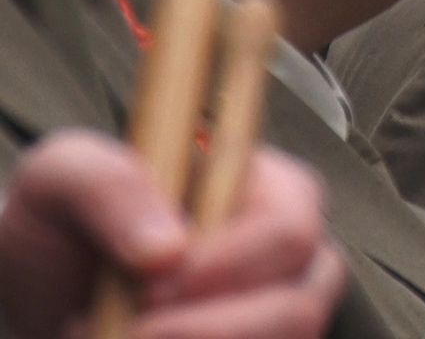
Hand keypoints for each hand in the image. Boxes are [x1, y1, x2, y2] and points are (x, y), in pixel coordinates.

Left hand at [0, 130, 345, 338]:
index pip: (290, 229)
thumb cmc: (61, 224)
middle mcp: (289, 245)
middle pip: (303, 301)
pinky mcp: (264, 337)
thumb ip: (106, 184)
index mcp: (261, 183)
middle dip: (211, 328)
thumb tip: (167, 250)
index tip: (150, 290)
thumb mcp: (59, 178)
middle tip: (130, 331)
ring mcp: (283, 303)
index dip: (228, 269)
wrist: (46, 292)